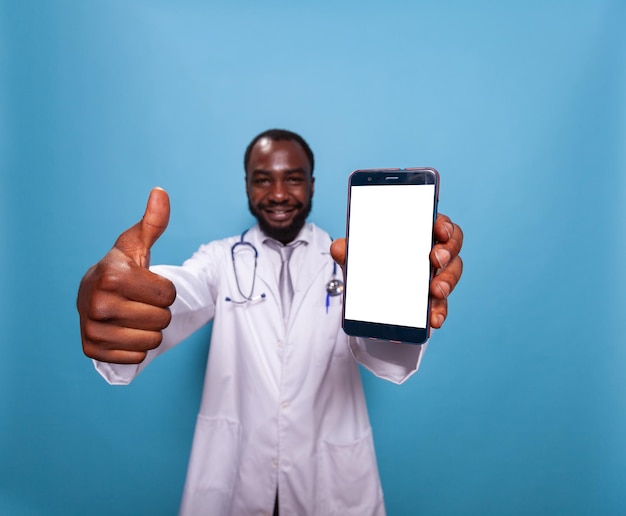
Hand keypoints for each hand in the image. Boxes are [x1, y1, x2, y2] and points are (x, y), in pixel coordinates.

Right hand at [76, 188, 176, 363]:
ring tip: (132, 316)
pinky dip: (136, 347)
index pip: (169, 296)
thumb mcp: (137, 244)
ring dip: (149, 330)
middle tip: (139, 302)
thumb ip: (153, 222)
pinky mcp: (92, 350)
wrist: (92, 294)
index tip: (147, 285)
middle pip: (162, 320)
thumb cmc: (122, 269)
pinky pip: (137, 357)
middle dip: (158, 312)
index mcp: (112, 275)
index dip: (165, 291)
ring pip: (152, 341)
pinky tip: (123, 331)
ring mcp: (92, 328)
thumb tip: (160, 192)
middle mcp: (97, 303)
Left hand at [330, 213, 462, 329]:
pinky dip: (439, 312)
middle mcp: (432, 254)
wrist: (369, 301)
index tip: (440, 231)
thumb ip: (348, 251)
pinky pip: (442, 306)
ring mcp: (435, 278)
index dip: (444, 225)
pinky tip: (433, 320)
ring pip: (451, 276)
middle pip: (451, 248)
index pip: (439, 224)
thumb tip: (338, 248)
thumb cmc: (371, 267)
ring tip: (436, 291)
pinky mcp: (433, 303)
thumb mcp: (358, 258)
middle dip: (448, 253)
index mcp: (418, 235)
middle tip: (436, 259)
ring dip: (448, 282)